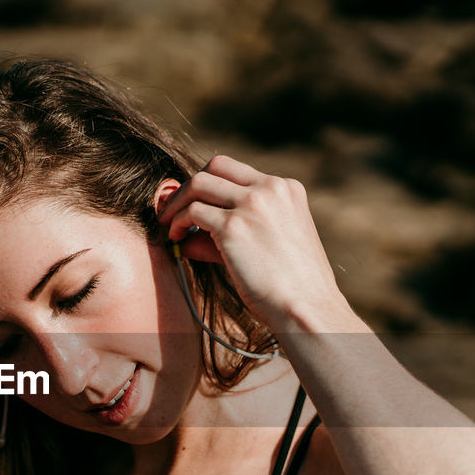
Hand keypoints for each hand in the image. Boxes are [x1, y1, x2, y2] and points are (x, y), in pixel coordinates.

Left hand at [156, 155, 348, 330]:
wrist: (306, 307)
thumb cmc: (291, 286)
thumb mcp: (271, 244)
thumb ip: (233, 232)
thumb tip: (188, 237)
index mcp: (287, 189)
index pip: (238, 171)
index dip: (212, 185)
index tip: (196, 202)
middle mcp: (271, 188)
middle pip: (216, 166)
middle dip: (190, 185)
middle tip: (174, 208)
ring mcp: (252, 204)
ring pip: (199, 183)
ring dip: (177, 202)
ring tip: (168, 224)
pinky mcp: (233, 226)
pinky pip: (192, 212)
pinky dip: (178, 222)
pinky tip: (176, 238)